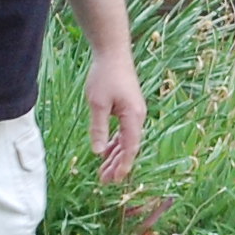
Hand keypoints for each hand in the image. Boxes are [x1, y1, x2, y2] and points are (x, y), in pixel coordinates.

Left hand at [86, 51, 147, 183]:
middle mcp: (137, 116)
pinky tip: (106, 152)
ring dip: (115, 155)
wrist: (113, 53)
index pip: (130, 147)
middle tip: (104, 181)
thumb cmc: (105, 76)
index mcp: (133, 116)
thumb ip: (99, 128)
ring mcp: (134, 112)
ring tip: (104, 171)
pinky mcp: (128, 108)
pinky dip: (115, 143)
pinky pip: (123, 131)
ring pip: (126, 140)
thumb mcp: (97, 103)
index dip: (123, 165)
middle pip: (129, 147)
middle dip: (117, 165)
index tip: (115, 180)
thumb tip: (98, 152)